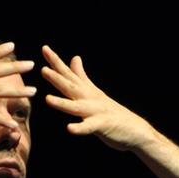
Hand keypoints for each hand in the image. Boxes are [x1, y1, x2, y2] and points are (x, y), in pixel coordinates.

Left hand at [40, 45, 156, 150]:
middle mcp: (90, 98)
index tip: (44, 48)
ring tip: (47, 99)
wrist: (135, 129)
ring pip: (77, 107)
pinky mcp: (102, 126)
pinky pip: (89, 127)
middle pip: (71, 86)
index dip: (56, 62)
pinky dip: (80, 128)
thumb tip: (74, 58)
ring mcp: (97, 111)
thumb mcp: (94, 92)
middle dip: (57, 78)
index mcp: (87, 91)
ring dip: (62, 103)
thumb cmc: (112, 113)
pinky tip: (70, 129)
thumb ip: (82, 77)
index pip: (69, 74)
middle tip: (42, 69)